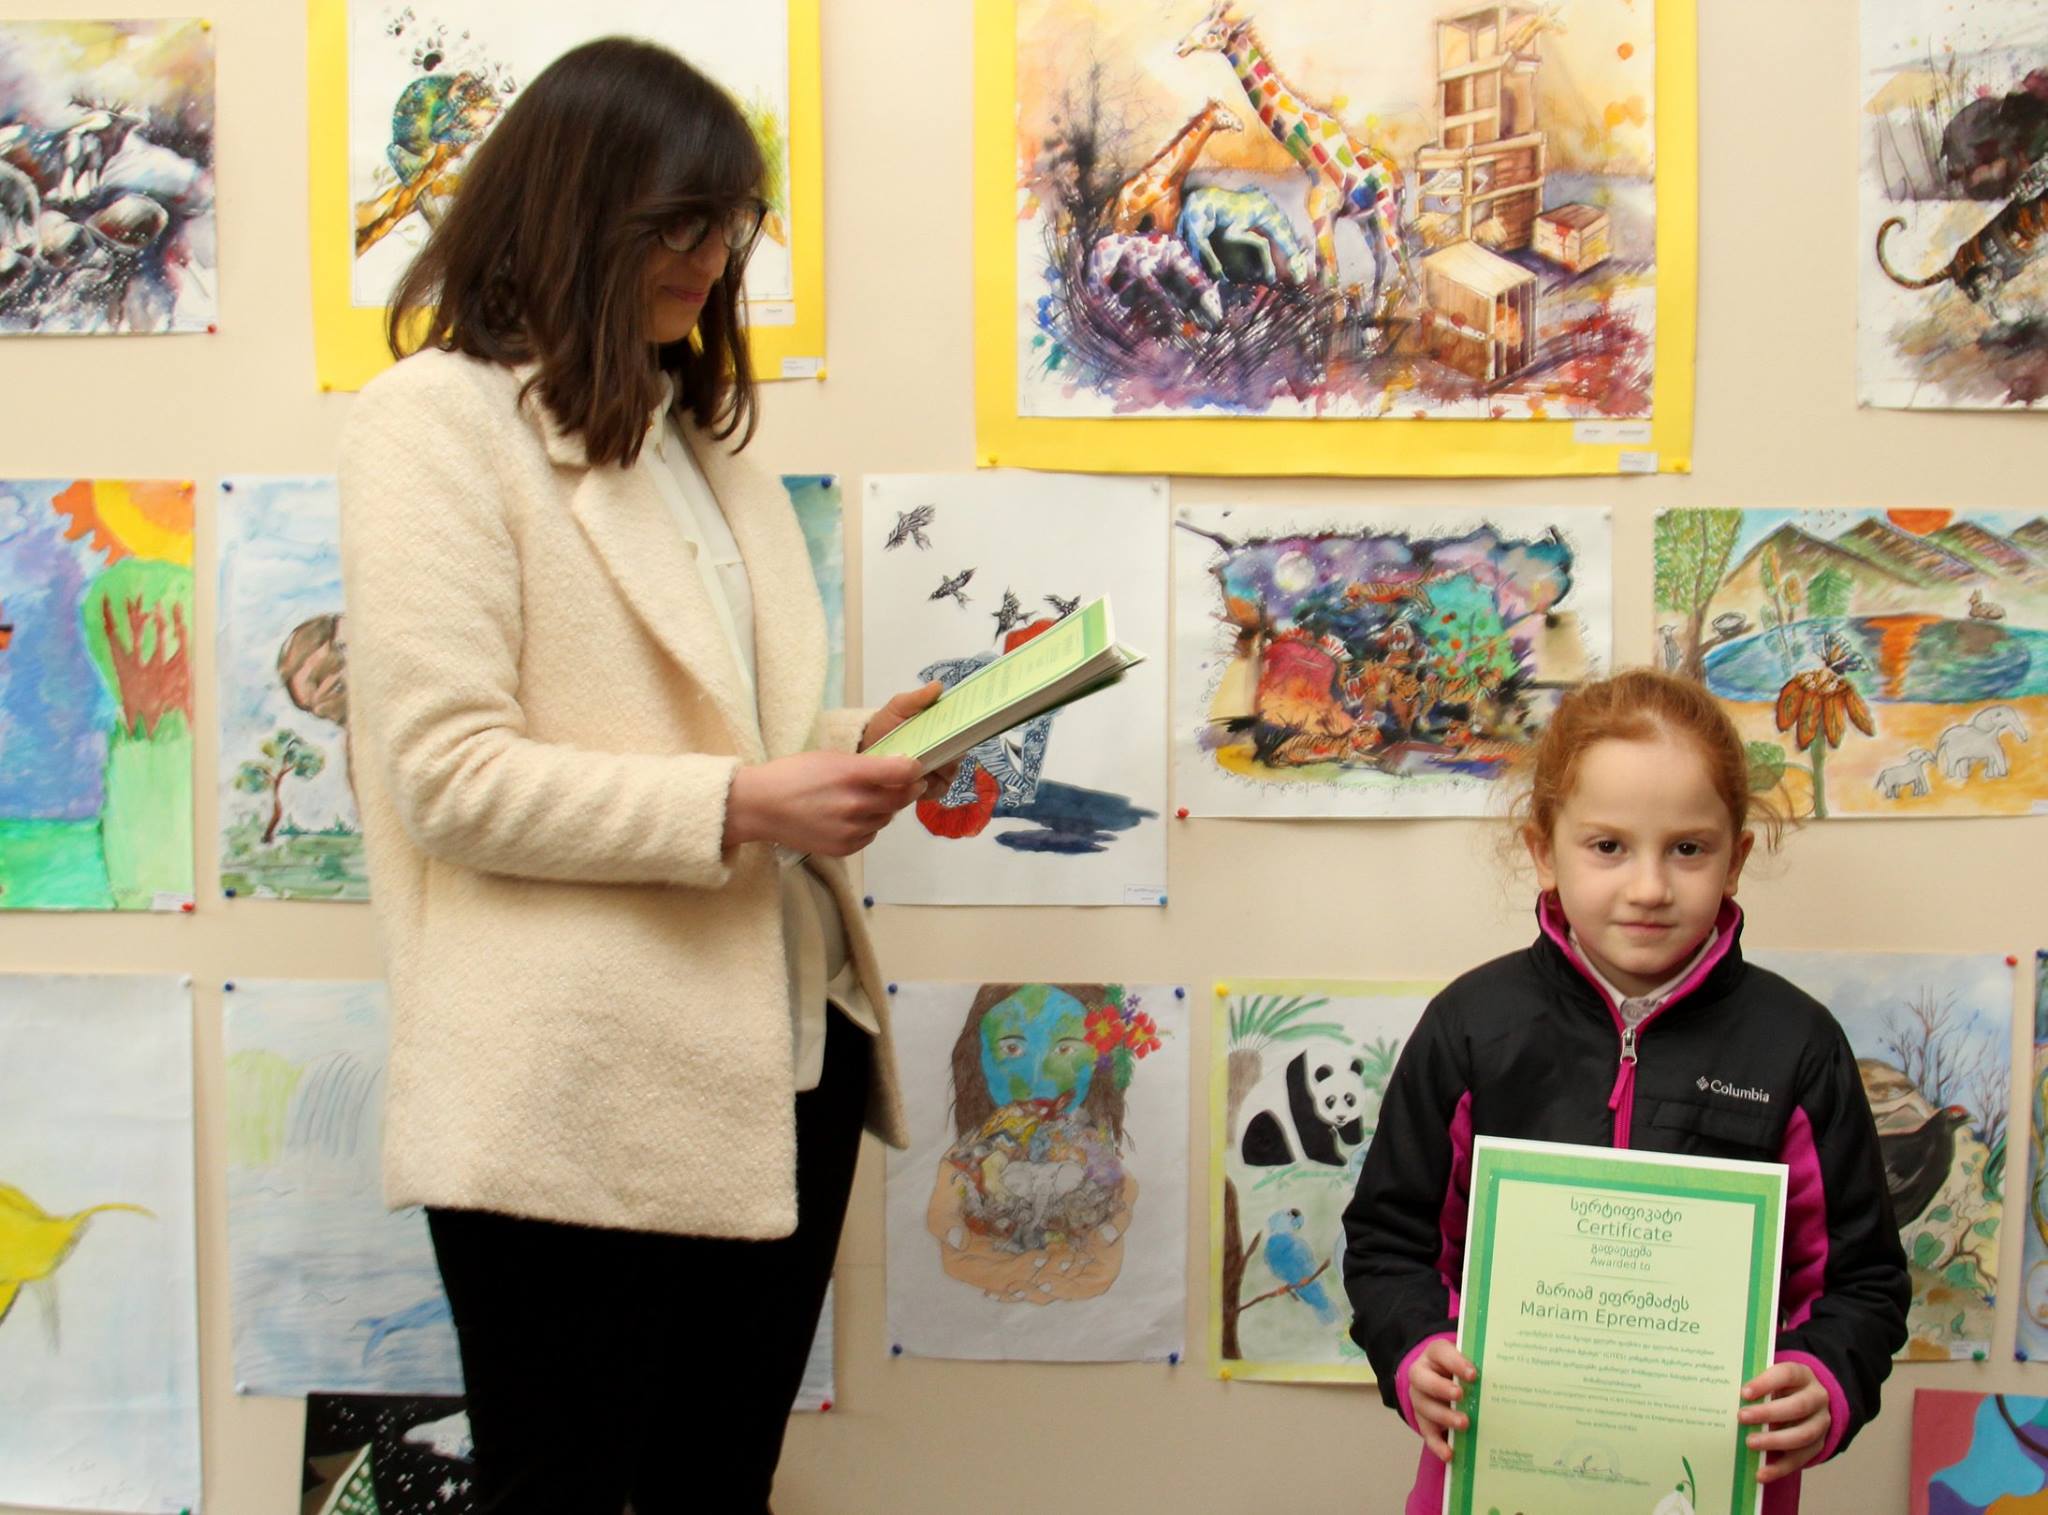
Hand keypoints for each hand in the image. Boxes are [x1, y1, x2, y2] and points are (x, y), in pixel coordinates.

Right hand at [725, 750, 924, 856]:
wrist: (760, 807)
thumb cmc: (793, 775)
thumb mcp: (830, 758)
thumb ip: (865, 764)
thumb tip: (898, 768)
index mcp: (851, 774)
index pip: (902, 772)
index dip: (915, 768)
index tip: (917, 767)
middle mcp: (854, 805)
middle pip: (901, 798)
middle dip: (909, 789)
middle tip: (910, 783)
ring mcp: (850, 830)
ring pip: (886, 819)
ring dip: (885, 809)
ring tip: (869, 799)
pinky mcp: (844, 848)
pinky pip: (870, 836)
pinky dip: (868, 826)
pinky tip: (853, 817)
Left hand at [860, 680, 961, 797]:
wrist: (865, 750)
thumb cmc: (886, 725)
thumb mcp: (898, 707)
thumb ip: (916, 699)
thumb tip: (938, 686)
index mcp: (943, 728)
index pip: (964, 731)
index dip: (964, 732)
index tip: (955, 732)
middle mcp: (947, 749)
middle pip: (959, 755)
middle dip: (947, 756)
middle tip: (929, 753)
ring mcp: (939, 770)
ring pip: (950, 774)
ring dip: (936, 773)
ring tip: (917, 768)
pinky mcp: (929, 788)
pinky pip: (939, 790)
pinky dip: (928, 788)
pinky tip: (914, 782)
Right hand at [1408, 1337, 1476, 1462]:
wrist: (1442, 1381)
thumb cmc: (1461, 1371)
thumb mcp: (1467, 1362)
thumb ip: (1480, 1366)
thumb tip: (1510, 1376)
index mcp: (1435, 1355)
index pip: (1441, 1353)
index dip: (1455, 1363)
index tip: (1473, 1374)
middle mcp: (1421, 1375)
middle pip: (1423, 1380)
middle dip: (1442, 1388)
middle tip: (1461, 1395)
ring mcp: (1420, 1399)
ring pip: (1425, 1407)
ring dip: (1444, 1417)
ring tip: (1464, 1424)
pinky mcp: (1423, 1421)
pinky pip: (1427, 1433)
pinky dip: (1438, 1445)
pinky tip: (1450, 1453)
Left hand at [1739, 1360, 1829, 1482]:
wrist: (1808, 1401)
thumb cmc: (1779, 1387)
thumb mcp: (1771, 1380)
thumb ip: (1755, 1386)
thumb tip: (1725, 1398)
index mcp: (1802, 1375)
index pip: (1787, 1374)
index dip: (1766, 1383)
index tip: (1744, 1393)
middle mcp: (1817, 1397)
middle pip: (1798, 1406)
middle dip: (1769, 1413)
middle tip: (1742, 1418)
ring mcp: (1821, 1423)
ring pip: (1803, 1434)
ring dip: (1775, 1441)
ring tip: (1750, 1443)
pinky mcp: (1818, 1445)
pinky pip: (1800, 1459)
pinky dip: (1779, 1468)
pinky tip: (1761, 1473)